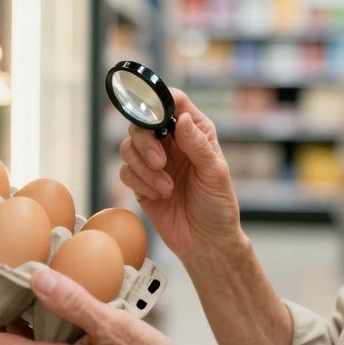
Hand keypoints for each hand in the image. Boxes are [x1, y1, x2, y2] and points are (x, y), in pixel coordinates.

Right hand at [118, 88, 240, 255]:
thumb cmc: (218, 206)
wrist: (205, 242)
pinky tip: (159, 196)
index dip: (159, 102)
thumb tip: (182, 120)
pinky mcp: (140, 182)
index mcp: (194, 132)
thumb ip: (199, 145)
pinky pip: (125, 171)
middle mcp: (172, 143)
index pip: (173, 102)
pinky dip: (139, 183)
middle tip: (160, 163)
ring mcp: (154, 162)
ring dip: (143, 168)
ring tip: (166, 188)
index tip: (155, 119)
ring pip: (128, 146)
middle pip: (141, 123)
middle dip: (146, 143)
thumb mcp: (215, 174)